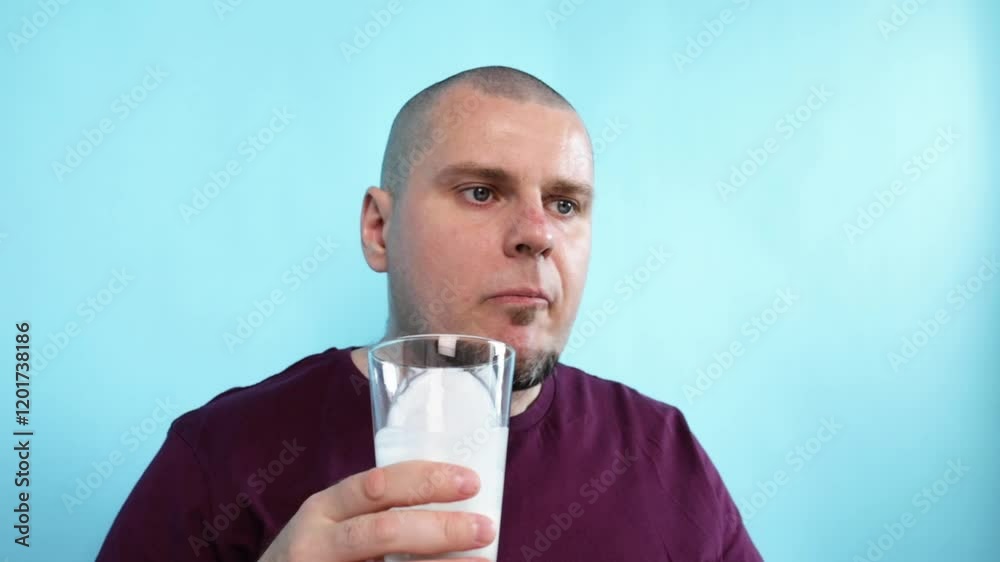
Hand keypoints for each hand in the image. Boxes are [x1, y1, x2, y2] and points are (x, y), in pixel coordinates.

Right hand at [257, 460, 495, 561]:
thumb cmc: (313, 557)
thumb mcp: (330, 526)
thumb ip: (374, 512)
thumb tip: (451, 505)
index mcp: (323, 509)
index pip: (378, 485)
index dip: (426, 481)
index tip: (471, 482)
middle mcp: (317, 542)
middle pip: (386, 530)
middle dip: (441, 528)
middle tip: (485, 527)